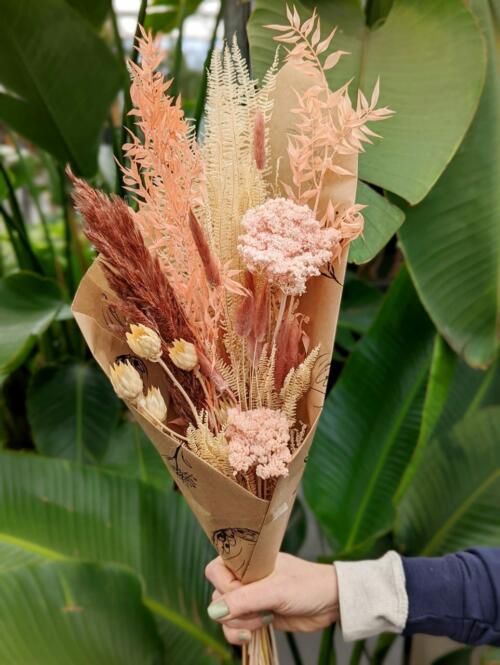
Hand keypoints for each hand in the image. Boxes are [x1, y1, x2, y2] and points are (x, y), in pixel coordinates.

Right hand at [205, 552, 338, 644]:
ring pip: (224, 615)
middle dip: (234, 610)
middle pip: (217, 596)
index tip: (244, 593)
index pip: (215, 570)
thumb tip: (213, 611)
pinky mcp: (256, 615)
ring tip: (263, 621)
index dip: (224, 586)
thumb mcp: (275, 591)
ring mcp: (250, 598)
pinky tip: (252, 635)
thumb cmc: (307, 586)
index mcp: (247, 560)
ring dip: (237, 625)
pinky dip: (238, 635)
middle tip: (260, 610)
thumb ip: (243, 600)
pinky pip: (234, 628)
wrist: (330, 603)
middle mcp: (245, 577)